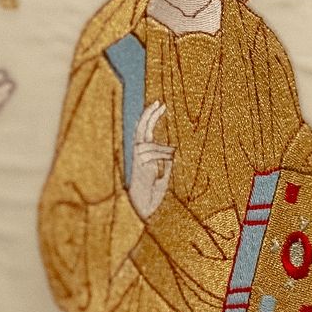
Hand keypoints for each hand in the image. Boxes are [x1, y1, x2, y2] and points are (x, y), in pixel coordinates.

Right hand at [129, 101, 175, 219]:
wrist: (143, 209)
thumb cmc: (152, 195)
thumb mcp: (164, 175)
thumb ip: (166, 163)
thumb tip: (173, 152)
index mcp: (143, 155)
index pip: (144, 130)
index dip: (150, 117)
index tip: (159, 105)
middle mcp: (138, 155)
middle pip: (141, 129)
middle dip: (149, 115)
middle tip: (159, 102)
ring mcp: (137, 160)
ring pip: (148, 144)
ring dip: (162, 148)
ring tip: (172, 153)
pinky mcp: (139, 167)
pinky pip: (151, 155)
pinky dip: (161, 155)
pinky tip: (168, 159)